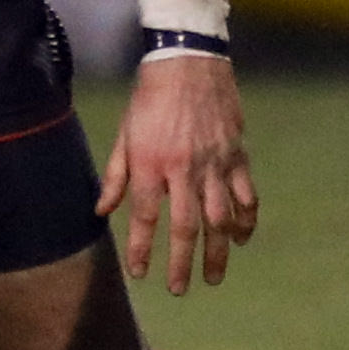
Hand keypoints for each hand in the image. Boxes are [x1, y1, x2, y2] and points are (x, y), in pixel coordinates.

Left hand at [100, 52, 257, 293]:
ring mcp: (215, 162)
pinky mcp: (237, 154)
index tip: (140, 273)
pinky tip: (242, 238)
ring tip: (213, 277)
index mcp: (151, 163)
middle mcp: (184, 168)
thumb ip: (116, 175)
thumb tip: (101, 211)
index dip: (141, 248)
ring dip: (217, 251)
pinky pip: (246, 194)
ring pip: (220, 217)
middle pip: (186, 226)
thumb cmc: (150, 97)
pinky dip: (246, 219)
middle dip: (182, 262)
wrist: (189, 60)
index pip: (144, 217)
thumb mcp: (125, 134)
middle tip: (181, 289)